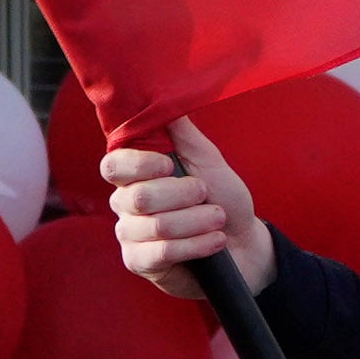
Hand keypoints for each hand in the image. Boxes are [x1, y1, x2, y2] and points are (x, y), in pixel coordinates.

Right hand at [104, 133, 276, 297]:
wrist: (244, 243)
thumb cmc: (223, 198)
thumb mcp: (208, 160)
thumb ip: (183, 133)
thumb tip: (162, 96)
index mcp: (136, 174)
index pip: (114, 164)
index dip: (140, 165)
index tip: (170, 166)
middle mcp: (124, 203)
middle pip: (137, 197)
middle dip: (184, 196)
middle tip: (207, 195)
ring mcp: (129, 235)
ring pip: (155, 226)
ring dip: (197, 222)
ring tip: (218, 220)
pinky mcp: (139, 262)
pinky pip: (160, 252)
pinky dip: (195, 245)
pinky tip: (214, 242)